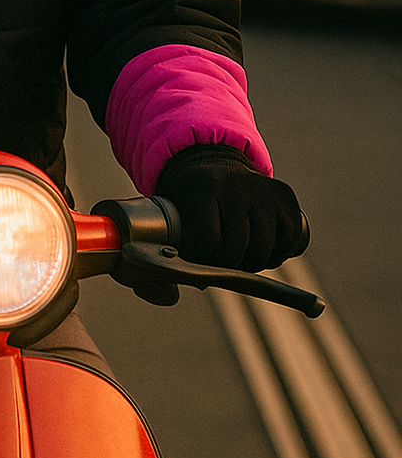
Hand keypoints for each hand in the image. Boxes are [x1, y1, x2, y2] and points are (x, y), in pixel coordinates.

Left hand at [153, 144, 308, 271]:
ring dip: (255, 262)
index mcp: (202, 186)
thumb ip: (165, 256)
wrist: (212, 164)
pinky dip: (281, 252)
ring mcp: (263, 188)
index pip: (207, 239)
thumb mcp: (169, 217)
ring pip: (266, 249)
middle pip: (238, 248)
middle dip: (229, 265)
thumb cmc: (188, 202)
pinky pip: (292, 240)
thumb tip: (175, 294)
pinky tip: (265, 246)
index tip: (198, 260)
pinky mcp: (284, 195)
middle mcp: (235, 183)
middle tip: (221, 262)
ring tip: (241, 256)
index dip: (202, 259)